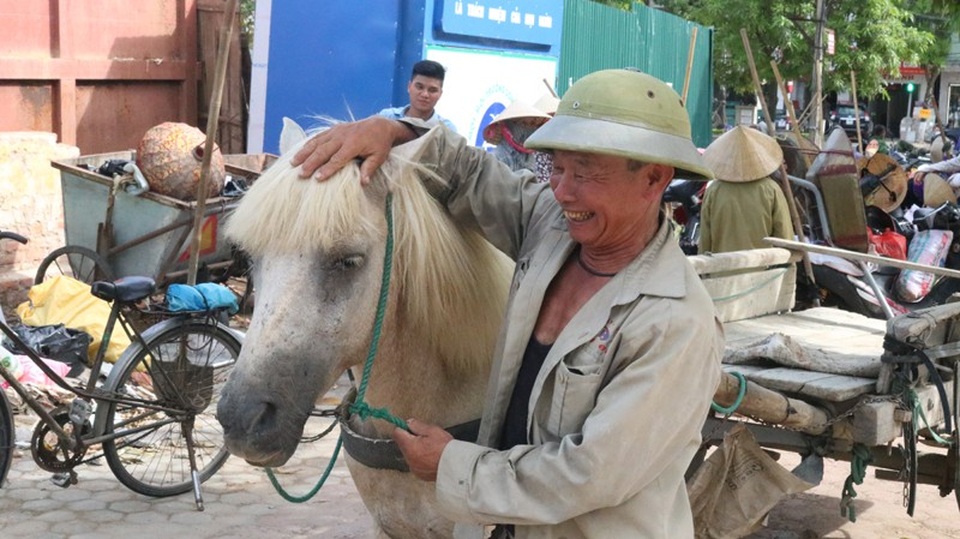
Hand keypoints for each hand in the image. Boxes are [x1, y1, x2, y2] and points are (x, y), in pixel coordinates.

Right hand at [291, 117, 415, 182]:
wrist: (379, 124)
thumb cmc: (379, 144)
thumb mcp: (379, 157)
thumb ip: (369, 169)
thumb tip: (363, 183)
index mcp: (354, 144)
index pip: (338, 159)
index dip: (327, 169)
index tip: (317, 178)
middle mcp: (342, 136)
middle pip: (323, 151)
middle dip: (311, 163)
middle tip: (301, 174)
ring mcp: (336, 131)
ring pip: (316, 142)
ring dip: (304, 153)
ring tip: (293, 164)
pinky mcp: (333, 129)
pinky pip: (317, 137)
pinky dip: (307, 145)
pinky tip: (298, 153)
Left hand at [391, 418, 452, 481]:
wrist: (455, 466)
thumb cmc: (445, 449)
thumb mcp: (433, 431)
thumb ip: (418, 426)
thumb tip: (409, 423)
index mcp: (410, 446)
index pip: (396, 433)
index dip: (402, 428)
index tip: (408, 426)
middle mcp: (409, 459)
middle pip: (403, 445)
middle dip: (411, 439)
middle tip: (425, 437)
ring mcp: (414, 468)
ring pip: (409, 455)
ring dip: (416, 450)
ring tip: (431, 448)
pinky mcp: (419, 474)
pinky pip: (416, 464)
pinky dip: (421, 460)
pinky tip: (432, 457)